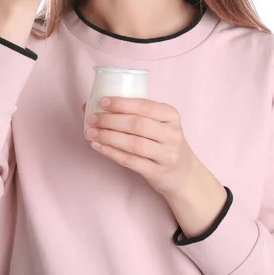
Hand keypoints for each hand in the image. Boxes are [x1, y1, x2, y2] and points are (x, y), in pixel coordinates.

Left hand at [81, 97, 199, 197]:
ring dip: (108, 137)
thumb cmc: (162, 141)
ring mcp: (167, 155)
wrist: (183, 172)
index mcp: (171, 115)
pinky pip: (131, 161)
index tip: (102, 101)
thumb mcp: (158, 123)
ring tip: (91, 133)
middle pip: (138, 125)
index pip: (146, 106)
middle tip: (92, 119)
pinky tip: (98, 146)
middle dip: (111, 120)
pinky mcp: (158, 172)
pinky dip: (111, 153)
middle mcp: (172, 134)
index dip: (122, 104)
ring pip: (133, 144)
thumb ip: (131, 113)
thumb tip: (90, 105)